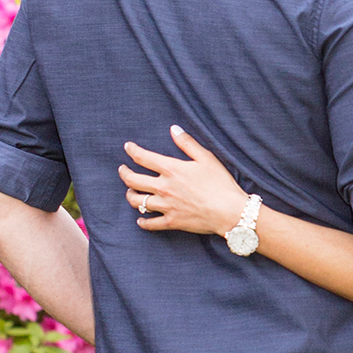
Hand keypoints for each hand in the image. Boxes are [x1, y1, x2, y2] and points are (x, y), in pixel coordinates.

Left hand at [119, 125, 248, 235]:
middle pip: (132, 180)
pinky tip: (140, 219)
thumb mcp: (206, 158)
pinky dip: (142, 221)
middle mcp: (164, 187)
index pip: (143, 157)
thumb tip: (173, 129)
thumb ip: (187, 143)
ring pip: (137, 202)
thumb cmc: (221, 183)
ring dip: (130, 196)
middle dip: (124, 173)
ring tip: (130, 192)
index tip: (127, 147)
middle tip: (122, 170)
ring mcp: (166, 206)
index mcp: (171, 169)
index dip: (132, 150)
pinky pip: (150, 223)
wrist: (229, 212)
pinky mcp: (172, 222)